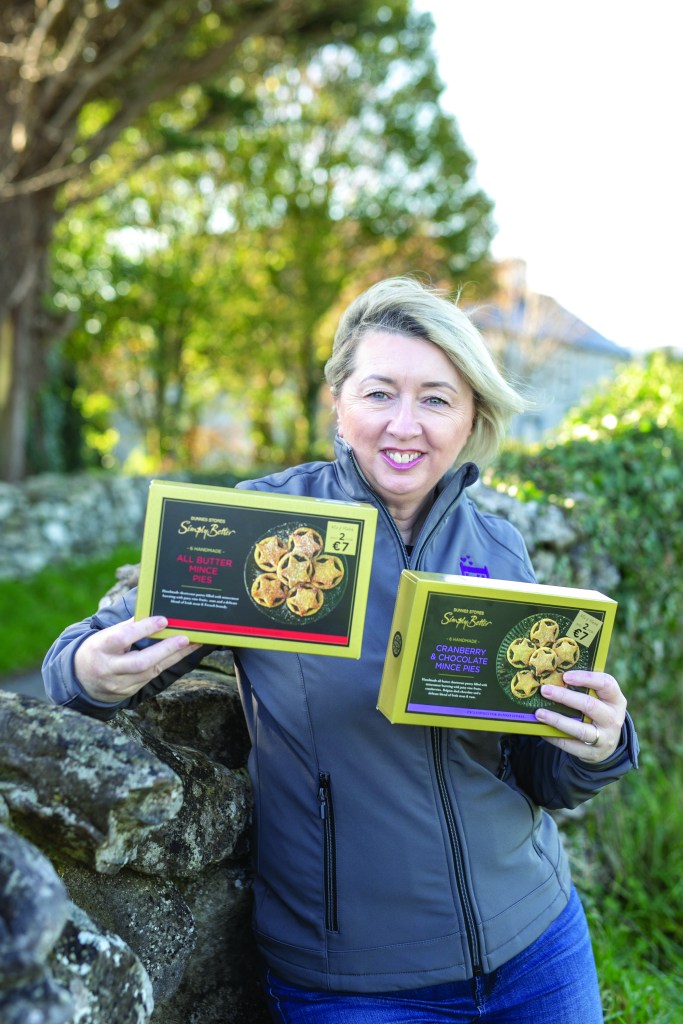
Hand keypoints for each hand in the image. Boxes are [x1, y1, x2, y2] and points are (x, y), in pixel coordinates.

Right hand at [74, 616, 200, 703]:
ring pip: (150, 672)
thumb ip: (127, 626)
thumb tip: (152, 612)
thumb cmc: (97, 649)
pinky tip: (181, 654)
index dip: (143, 629)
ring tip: (192, 643)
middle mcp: (109, 669)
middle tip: (185, 638)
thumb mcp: (104, 635)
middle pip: (140, 662)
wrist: (80, 679)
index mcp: (100, 648)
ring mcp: (119, 684)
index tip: (163, 620)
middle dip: (165, 650)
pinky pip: (151, 678)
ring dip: (174, 657)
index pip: (122, 637)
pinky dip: (167, 664)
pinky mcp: (128, 692)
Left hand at [534, 670, 626, 762]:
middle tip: (545, 691)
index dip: (586, 678)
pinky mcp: (592, 753)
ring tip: (539, 713)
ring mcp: (604, 738)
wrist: (607, 743)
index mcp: (616, 700)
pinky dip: (554, 736)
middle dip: (565, 697)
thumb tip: (553, 676)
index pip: (606, 684)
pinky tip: (541, 729)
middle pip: (589, 706)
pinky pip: (570, 745)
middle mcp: (613, 719)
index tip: (565, 676)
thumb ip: (585, 688)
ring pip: (579, 729)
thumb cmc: (598, 711)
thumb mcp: (600, 699)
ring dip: (557, 720)